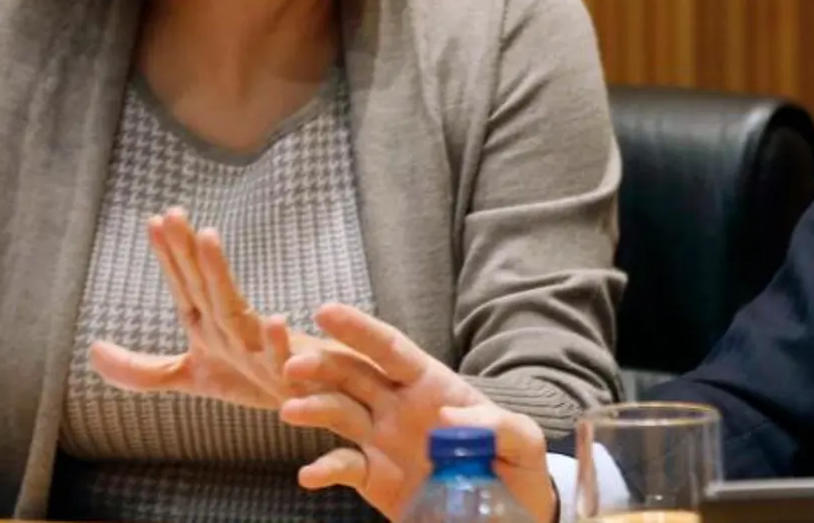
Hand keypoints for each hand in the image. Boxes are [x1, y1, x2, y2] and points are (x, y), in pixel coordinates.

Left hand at [90, 207, 317, 410]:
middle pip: (204, 285)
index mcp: (210, 324)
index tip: (153, 220)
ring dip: (222, 275)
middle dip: (188, 249)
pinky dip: (278, 339)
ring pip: (235, 308)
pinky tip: (276, 320)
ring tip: (209, 238)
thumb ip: (141, 370)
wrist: (307, 396)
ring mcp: (259, 347)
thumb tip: (92, 350)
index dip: (168, 255)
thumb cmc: (252, 378)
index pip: (184, 285)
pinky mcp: (285, 371)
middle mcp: (232, 328)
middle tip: (173, 212)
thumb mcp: (190, 376)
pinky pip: (279, 355)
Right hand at [282, 303, 555, 522]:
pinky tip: (309, 475)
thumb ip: (494, 425)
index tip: (326, 312)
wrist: (510, 519)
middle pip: (354, 375)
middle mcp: (399, 406)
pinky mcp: (376, 479)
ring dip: (314, 408)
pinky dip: (324, 470)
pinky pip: (344, 468)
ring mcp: (383, 441)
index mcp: (432, 386)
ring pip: (339, 413)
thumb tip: (446, 415)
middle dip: (323, 365)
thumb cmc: (517, 468)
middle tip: (295, 363)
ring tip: (291, 410)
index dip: (361, 330)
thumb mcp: (522, 442)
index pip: (391, 350)